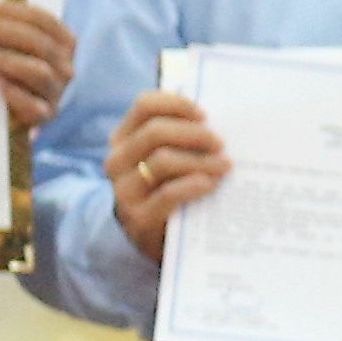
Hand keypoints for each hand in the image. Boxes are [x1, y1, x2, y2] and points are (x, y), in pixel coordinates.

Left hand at [0, 0, 76, 133]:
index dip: (9, 11)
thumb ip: (8, 31)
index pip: (40, 19)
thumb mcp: (19, 48)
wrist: (20, 115)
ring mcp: (57, 91)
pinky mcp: (47, 114)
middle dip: (0, 30)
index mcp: (64, 42)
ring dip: (8, 61)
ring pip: (39, 72)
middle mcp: (66, 65)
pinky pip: (33, 105)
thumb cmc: (17, 73)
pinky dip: (14, 93)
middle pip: (37, 41)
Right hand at [106, 91, 228, 263]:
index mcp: (122, 138)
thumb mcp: (165, 157)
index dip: (177, 104)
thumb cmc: (165, 186)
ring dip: (200, 160)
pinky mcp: (138, 217)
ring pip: (162, 161)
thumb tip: (217, 119)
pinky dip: (193, 185)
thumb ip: (180, 137)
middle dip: (194, 134)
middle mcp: (117, 160)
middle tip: (220, 143)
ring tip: (224, 165)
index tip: (205, 115)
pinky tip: (210, 184)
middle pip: (155, 132)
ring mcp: (124, 190)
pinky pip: (169, 193)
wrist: (150, 235)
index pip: (144, 106)